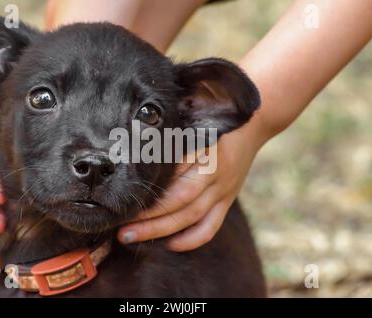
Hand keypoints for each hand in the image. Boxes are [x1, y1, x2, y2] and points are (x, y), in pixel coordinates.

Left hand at [117, 115, 267, 250]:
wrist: (252, 127)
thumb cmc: (212, 125)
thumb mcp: (190, 124)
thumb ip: (169, 140)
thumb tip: (132, 157)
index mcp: (202, 147)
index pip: (170, 170)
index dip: (146, 186)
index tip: (120, 196)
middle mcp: (214, 171)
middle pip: (179, 198)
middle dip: (148, 216)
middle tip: (119, 226)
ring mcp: (223, 189)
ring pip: (191, 216)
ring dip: (160, 230)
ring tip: (131, 237)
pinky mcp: (227, 201)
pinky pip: (210, 227)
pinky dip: (190, 240)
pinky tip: (168, 245)